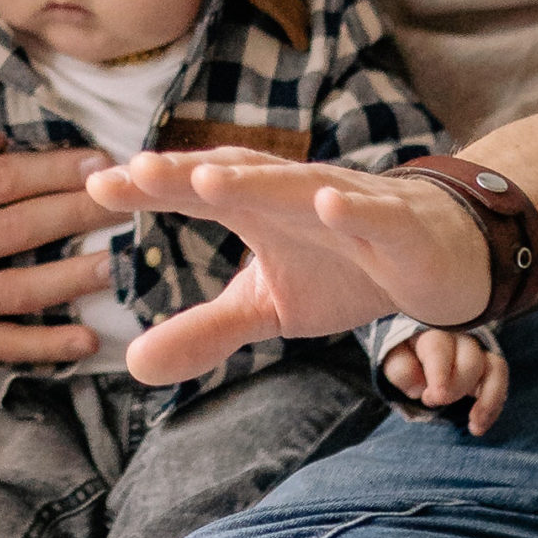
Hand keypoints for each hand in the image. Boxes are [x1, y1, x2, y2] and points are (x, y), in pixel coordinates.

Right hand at [0, 121, 131, 364]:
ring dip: (72, 279)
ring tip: (118, 264)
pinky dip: (46, 346)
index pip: (1, 181)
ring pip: (17, 290)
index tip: (101, 164)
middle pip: (18, 230)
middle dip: (78, 214)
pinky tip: (88, 340)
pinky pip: (4, 346)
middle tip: (128, 205)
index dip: (53, 171)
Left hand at [87, 148, 493, 386]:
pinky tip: (326, 203)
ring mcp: (348, 206)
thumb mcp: (268, 308)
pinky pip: (375, 217)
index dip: (151, 188)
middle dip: (188, 174)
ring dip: (256, 182)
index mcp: (258, 209)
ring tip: (208, 180)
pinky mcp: (399, 228)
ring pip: (299, 187)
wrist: (441, 257)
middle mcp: (295, 196)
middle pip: (238, 178)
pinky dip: (352, 209)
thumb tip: (132, 366)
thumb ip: (205, 330)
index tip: (96, 187)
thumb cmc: (346, 268)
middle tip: (137, 171)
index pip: (196, 193)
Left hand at [381, 328, 510, 436]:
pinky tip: (479, 426)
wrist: (415, 353)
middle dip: (456, 388)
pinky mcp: (490, 366)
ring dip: (488, 400)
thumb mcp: (393, 360)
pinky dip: (494, 406)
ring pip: (495, 368)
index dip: (439, 374)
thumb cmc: (404, 356)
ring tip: (474, 425)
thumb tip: (418, 387)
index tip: (432, 397)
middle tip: (433, 402)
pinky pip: (500, 382)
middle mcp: (460, 337)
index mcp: (431, 331)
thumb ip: (400, 368)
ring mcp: (478, 351)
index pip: (439, 348)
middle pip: (471, 360)